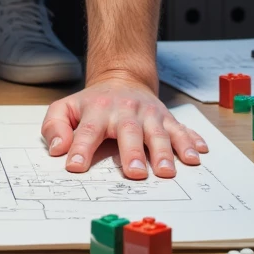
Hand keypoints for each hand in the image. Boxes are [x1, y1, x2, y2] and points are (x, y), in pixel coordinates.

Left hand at [41, 76, 207, 177]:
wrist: (122, 79)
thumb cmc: (92, 103)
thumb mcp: (66, 108)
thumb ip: (55, 126)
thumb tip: (57, 150)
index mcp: (97, 110)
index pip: (87, 130)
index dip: (80, 148)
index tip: (75, 166)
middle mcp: (125, 111)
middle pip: (128, 131)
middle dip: (132, 153)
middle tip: (135, 174)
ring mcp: (148, 115)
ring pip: (158, 132)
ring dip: (164, 151)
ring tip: (167, 171)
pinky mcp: (166, 118)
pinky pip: (181, 129)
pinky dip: (190, 141)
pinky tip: (198, 154)